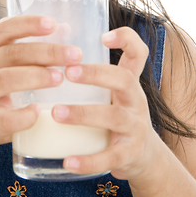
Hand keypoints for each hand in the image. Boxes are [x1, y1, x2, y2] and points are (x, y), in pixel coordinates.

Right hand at [0, 16, 82, 153]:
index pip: (5, 28)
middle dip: (45, 52)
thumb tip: (66, 30)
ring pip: (5, 79)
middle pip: (12, 53)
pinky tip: (38, 111)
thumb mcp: (10, 61)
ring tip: (59, 78)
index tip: (53, 24)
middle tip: (73, 55)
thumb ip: (34, 46)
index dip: (29, 24)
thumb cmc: (1, 84)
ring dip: (35, 77)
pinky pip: (4, 117)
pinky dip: (23, 115)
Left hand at [52, 27, 160, 181]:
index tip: (102, 36)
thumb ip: (91, 75)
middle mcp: (135, 100)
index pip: (137, 52)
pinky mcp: (129, 154)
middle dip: (95, 74)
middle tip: (68, 72)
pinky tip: (67, 160)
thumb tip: (52, 47)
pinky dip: (88, 160)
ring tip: (56, 112)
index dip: (126, 39)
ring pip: (113, 117)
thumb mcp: (111, 92)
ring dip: (83, 114)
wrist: (143, 157)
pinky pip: (110, 157)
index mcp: (128, 82)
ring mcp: (135, 127)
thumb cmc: (116, 116)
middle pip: (123, 79)